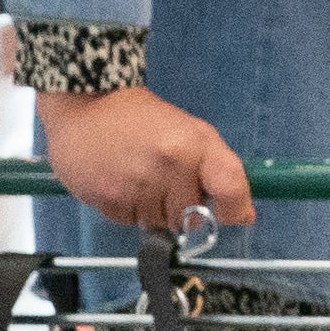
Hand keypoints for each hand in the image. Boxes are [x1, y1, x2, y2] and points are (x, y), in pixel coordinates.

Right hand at [35, 81, 248, 236]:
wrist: (85, 107)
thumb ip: (219, 169)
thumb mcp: (190, 131)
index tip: (229, 214)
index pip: (230, 187)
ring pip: (161, 224)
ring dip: (154, 209)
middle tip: (165, 179)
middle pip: (192, 218)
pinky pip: (131, 223)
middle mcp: (169, 164)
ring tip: (139, 177)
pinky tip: (120, 182)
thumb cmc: (141, 119)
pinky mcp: (110, 200)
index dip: (235, 208)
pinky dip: (129, 209)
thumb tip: (244, 215)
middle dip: (182, 206)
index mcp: (194, 143)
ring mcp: (138, 185)